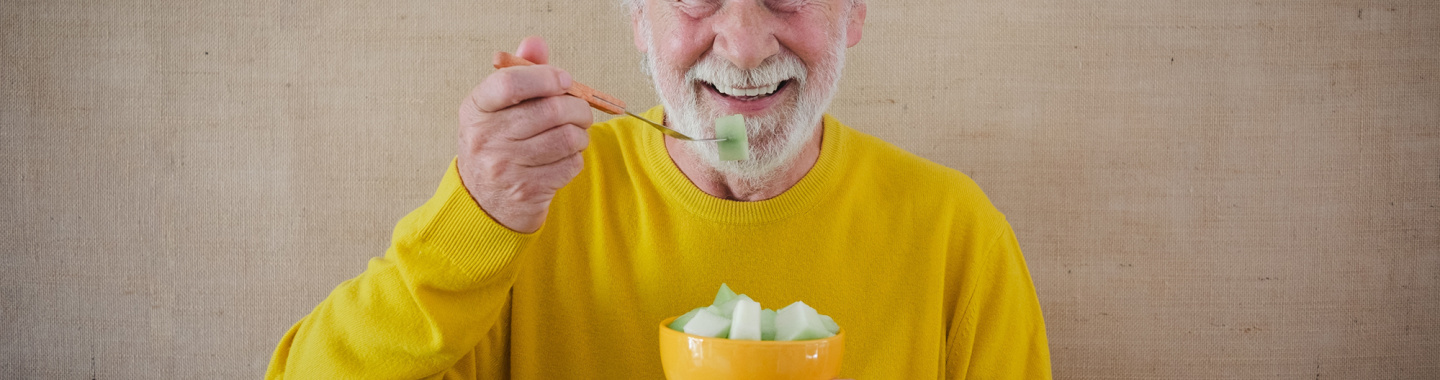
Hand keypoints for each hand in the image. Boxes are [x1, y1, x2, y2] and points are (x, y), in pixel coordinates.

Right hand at [456, 36, 591, 232]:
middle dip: (578, 108)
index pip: (510, 83)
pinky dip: (576, 158)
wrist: (484, 202)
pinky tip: (564, 158)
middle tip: (581, 111)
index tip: (564, 80)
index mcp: (476, 109)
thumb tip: (536, 43)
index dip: (546, 77)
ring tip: (574, 135)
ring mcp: (505, 167)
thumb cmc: (498, 144)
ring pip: (567, 138)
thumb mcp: (498, 108)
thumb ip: (520, 72)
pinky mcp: (527, 190)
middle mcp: (486, 138)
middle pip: (550, 110)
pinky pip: (570, 165)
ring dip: (580, 135)